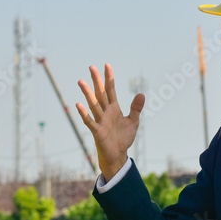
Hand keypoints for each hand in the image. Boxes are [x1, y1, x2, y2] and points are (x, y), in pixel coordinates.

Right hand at [76, 64, 144, 181]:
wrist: (118, 154)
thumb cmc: (123, 138)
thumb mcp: (133, 121)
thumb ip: (136, 108)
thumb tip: (142, 94)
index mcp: (114, 108)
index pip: (111, 90)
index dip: (109, 78)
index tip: (107, 65)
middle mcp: (105, 112)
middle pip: (100, 93)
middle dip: (96, 80)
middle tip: (91, 67)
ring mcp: (100, 121)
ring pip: (93, 104)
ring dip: (87, 93)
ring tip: (81, 82)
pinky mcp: (97, 131)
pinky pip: (90, 121)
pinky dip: (84, 113)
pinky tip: (78, 105)